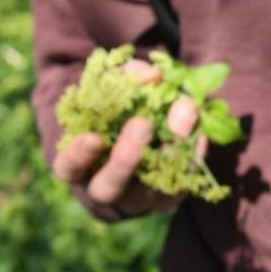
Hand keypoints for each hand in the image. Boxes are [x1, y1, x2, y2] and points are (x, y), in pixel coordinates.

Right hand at [52, 58, 202, 216]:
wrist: (145, 141)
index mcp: (80, 166)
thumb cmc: (117, 114)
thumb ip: (126, 80)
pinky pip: (182, 181)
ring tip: (184, 114)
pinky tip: (201, 133)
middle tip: (142, 123)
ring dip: (169, 152)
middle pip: (109, 188)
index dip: (77, 155)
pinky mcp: (170, 196)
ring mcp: (140, 197)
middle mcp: (107, 187)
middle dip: (125, 158)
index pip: (69, 168)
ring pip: (150, 190)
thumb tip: (150, 74)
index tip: (93, 136)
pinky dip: (193, 155)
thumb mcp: (113, 94)